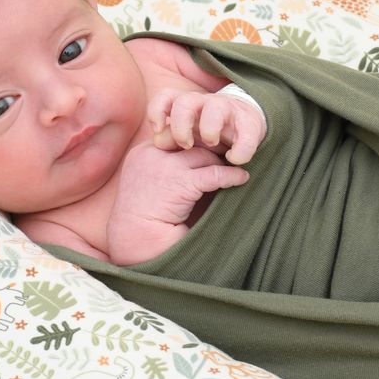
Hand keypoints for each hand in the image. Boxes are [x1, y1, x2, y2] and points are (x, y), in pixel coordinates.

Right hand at [113, 142, 248, 228]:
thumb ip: (171, 168)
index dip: (195, 142)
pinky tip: (241, 179)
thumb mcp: (153, 184)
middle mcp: (151, 154)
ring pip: (204, 155)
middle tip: (230, 155)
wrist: (136, 242)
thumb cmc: (145, 220)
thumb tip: (205, 158)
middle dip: (212, 149)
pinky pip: (215, 174)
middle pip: (191, 142)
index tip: (211, 148)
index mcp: (142, 153)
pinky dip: (231, 176)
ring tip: (235, 169)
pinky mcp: (181, 182)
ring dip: (222, 163)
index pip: (175, 136)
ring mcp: (165, 166)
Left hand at [147, 88, 265, 164]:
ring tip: (211, 143)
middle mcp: (205, 103)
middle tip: (186, 145)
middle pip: (185, 102)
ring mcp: (228, 110)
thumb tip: (158, 141)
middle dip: (181, 125)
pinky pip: (246, 133)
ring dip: (209, 128)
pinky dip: (240, 150)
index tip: (156, 130)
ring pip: (214, 107)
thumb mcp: (188, 135)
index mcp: (187, 105)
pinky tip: (234, 159)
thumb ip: (171, 137)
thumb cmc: (209, 131)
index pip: (166, 97)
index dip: (157, 111)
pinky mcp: (249, 123)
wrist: (245, 123)